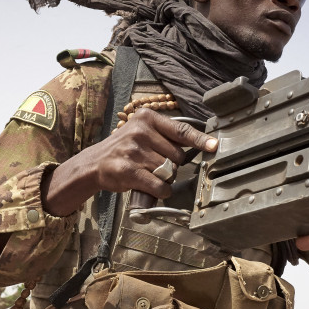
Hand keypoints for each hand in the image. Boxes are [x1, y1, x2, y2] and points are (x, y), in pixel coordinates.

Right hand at [43, 109, 216, 216]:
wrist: (94, 163)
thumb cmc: (124, 149)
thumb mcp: (142, 132)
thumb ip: (166, 135)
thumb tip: (200, 143)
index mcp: (146, 118)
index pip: (180, 130)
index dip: (200, 140)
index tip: (214, 146)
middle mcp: (140, 131)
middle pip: (176, 155)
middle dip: (172, 164)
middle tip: (156, 165)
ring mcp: (133, 151)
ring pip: (168, 171)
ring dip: (164, 178)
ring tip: (148, 173)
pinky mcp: (128, 170)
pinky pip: (158, 184)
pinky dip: (162, 190)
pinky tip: (156, 189)